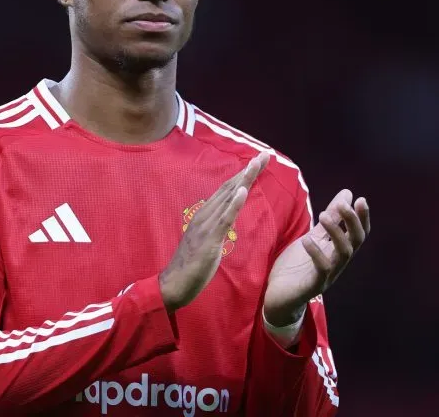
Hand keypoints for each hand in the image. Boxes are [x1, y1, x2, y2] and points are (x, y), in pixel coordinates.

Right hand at [159, 151, 270, 312]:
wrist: (173, 284)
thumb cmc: (191, 265)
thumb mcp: (207, 240)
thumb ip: (217, 225)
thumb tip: (229, 214)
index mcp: (205, 215)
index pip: (227, 189)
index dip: (243, 174)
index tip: (258, 161)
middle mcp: (205, 215)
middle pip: (230, 187)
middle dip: (248, 170)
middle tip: (265, 154)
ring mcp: (206, 226)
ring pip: (227, 198)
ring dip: (244, 180)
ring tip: (257, 164)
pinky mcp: (209, 240)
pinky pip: (223, 219)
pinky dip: (234, 204)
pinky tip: (243, 191)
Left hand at [263, 189, 369, 325]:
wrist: (277, 297)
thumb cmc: (296, 267)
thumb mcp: (313, 237)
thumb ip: (330, 219)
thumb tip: (348, 193)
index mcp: (337, 251)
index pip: (358, 233)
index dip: (362, 218)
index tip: (360, 199)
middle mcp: (337, 263)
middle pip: (356, 242)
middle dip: (352, 222)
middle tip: (343, 205)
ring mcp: (328, 275)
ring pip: (344, 254)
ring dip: (336, 233)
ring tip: (323, 214)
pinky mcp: (313, 286)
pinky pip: (322, 270)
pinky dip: (316, 253)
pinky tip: (307, 240)